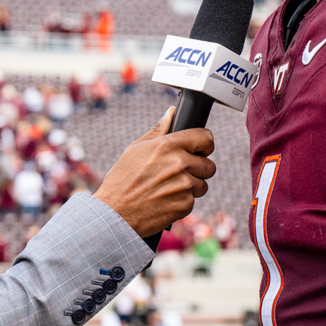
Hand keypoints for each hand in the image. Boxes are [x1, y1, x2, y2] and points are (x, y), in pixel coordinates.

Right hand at [94, 107, 216, 237]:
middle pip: (209, 165)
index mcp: (168, 145)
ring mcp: (185, 185)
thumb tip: (171, 113)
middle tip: (180, 174)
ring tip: (169, 189)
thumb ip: (159, 130)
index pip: (206, 138)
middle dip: (198, 169)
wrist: (116, 212)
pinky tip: (165, 200)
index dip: (204, 144)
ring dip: (191, 187)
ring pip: (203, 184)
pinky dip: (182, 202)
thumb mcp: (136, 149)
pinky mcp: (186, 204)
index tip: (200, 150)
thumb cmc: (122, 179)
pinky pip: (193, 200)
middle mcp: (180, 163)